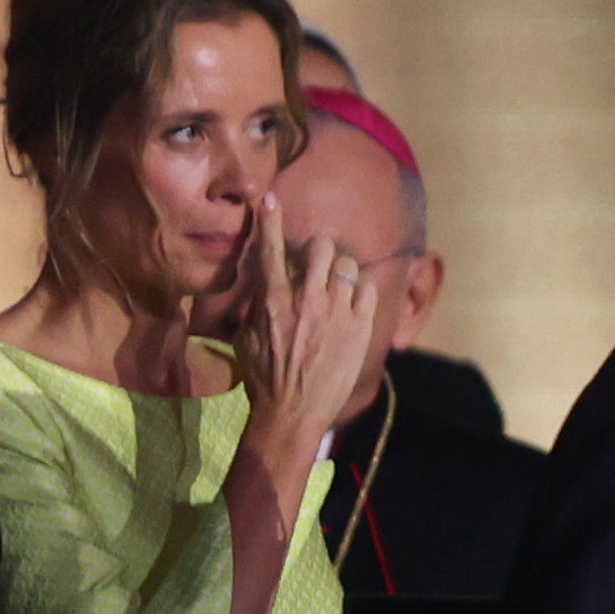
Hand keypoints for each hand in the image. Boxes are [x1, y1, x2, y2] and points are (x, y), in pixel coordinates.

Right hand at [227, 191, 384, 469]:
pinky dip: (360, 294)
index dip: (270, 222)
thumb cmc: (264, 378)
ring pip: (348, 266)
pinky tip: (351, 307)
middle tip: (317, 265)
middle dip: (319, 252)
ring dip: (341, 272)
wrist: (293, 413)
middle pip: (321, 248)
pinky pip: (368, 290)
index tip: (270, 200)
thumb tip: (258, 282)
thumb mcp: (246, 339)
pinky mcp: (360, 328)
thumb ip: (255, 305)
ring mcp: (337, 314)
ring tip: (336, 289)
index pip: (270, 252)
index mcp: (274, 303)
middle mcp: (307, 302)